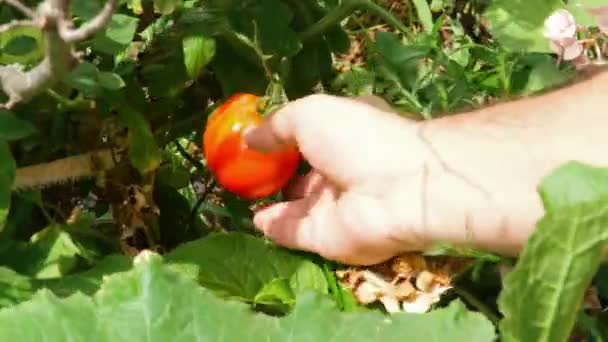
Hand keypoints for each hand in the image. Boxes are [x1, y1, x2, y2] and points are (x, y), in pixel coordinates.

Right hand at [244, 94, 439, 264]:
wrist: (399, 190)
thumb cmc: (357, 139)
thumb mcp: (310, 115)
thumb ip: (277, 126)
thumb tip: (248, 137)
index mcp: (346, 134)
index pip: (314, 136)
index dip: (287, 138)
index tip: (258, 140)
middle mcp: (343, 170)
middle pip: (306, 175)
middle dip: (279, 175)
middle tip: (246, 174)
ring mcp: (338, 206)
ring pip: (299, 207)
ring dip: (275, 204)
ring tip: (245, 198)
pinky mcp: (330, 237)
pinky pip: (296, 232)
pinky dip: (277, 228)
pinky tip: (255, 222)